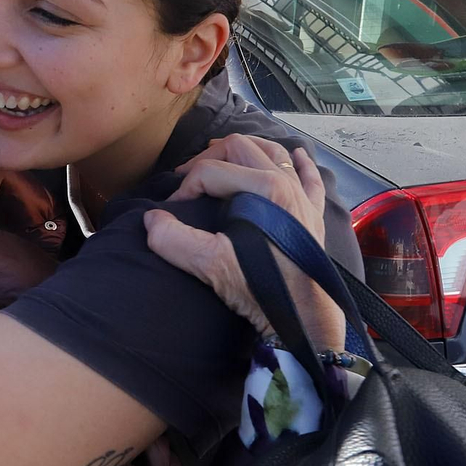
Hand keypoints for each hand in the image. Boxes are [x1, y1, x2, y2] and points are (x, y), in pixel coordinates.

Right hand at [144, 137, 344, 351]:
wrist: (302, 317)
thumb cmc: (260, 288)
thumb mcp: (209, 265)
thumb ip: (173, 240)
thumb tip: (151, 220)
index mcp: (263, 189)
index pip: (210, 171)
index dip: (184, 187)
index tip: (172, 210)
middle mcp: (285, 183)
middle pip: (240, 148)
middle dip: (208, 157)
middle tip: (187, 178)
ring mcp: (303, 195)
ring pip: (274, 152)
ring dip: (247, 149)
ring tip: (224, 156)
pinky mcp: (315, 212)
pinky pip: (310, 176)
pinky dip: (300, 161)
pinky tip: (295, 155)